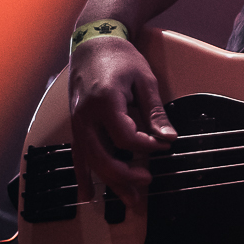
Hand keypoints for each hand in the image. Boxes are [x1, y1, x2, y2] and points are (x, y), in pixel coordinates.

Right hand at [68, 34, 177, 211]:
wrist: (94, 43)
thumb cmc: (121, 58)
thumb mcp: (145, 80)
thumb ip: (155, 112)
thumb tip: (168, 138)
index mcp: (105, 102)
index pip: (126, 137)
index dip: (147, 146)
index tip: (164, 146)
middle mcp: (86, 116)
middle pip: (103, 156)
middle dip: (126, 173)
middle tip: (148, 180)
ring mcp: (77, 123)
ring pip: (90, 161)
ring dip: (109, 182)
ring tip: (129, 199)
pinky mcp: (75, 126)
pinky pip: (77, 156)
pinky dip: (83, 176)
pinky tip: (89, 194)